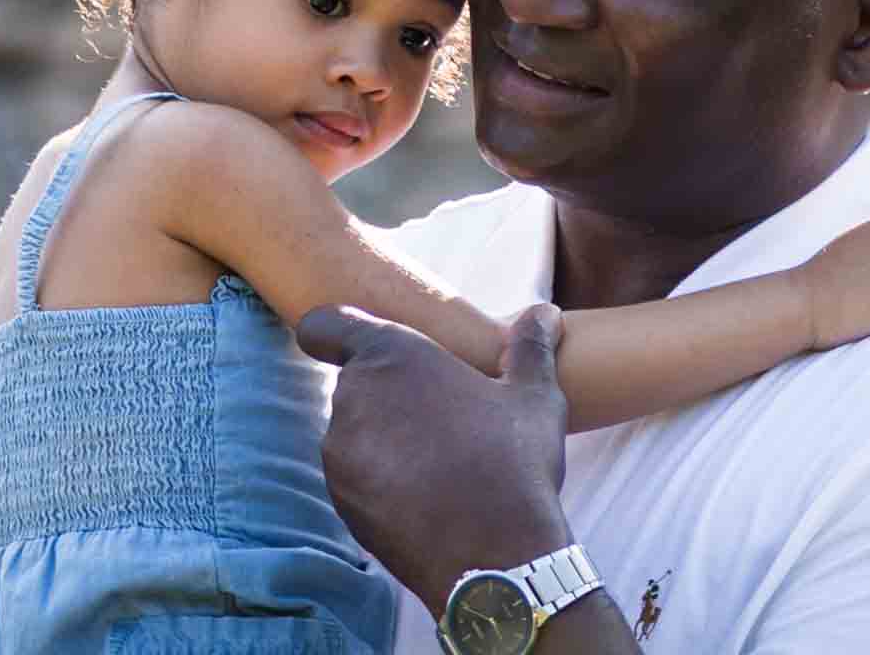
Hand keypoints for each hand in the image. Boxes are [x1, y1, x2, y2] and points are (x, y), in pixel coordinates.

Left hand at [297, 302, 573, 616]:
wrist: (495, 556)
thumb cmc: (514, 463)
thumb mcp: (534, 396)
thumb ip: (530, 346)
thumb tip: (546, 312)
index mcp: (391, 355)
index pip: (323, 326)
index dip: (331, 332)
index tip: (350, 343)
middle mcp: (352, 397)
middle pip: (352, 381)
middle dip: (386, 392)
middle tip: (437, 413)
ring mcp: (340, 452)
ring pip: (352, 429)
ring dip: (382, 436)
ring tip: (438, 459)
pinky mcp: (341, 498)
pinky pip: (354, 474)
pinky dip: (378, 478)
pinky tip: (424, 494)